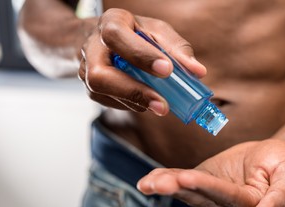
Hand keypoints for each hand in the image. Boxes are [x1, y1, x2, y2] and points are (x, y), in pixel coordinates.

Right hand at [78, 8, 205, 113]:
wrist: (106, 41)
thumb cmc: (136, 34)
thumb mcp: (157, 32)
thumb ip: (177, 48)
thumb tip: (198, 72)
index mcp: (111, 23)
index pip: (117, 37)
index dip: (141, 56)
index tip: (167, 70)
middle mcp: (92, 47)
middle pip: (100, 74)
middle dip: (133, 92)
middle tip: (162, 106)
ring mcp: (86, 70)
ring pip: (102, 93)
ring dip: (134, 102)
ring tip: (160, 106)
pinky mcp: (91, 89)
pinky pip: (109, 103)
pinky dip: (131, 105)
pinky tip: (146, 102)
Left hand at [137, 139, 284, 206]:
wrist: (271, 155)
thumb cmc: (283, 163)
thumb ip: (278, 200)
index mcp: (251, 206)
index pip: (227, 197)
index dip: (208, 187)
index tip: (188, 178)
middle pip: (203, 197)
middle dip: (180, 188)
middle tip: (160, 182)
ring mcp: (214, 198)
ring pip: (189, 193)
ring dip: (168, 186)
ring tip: (148, 182)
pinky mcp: (203, 186)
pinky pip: (183, 184)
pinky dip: (165, 180)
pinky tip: (147, 180)